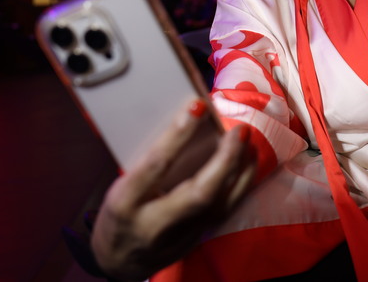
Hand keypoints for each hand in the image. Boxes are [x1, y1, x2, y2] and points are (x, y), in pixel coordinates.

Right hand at [90, 100, 256, 280]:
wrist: (118, 262)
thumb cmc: (119, 212)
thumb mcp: (119, 185)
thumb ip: (148, 162)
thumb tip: (186, 120)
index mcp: (125, 202)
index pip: (155, 165)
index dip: (178, 135)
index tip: (198, 105)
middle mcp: (153, 223)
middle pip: (198, 193)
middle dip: (224, 159)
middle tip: (239, 130)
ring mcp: (178, 237)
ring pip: (218, 205)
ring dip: (240, 170)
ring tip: (249, 142)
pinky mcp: (196, 241)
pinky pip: (224, 211)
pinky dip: (241, 184)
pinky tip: (248, 163)